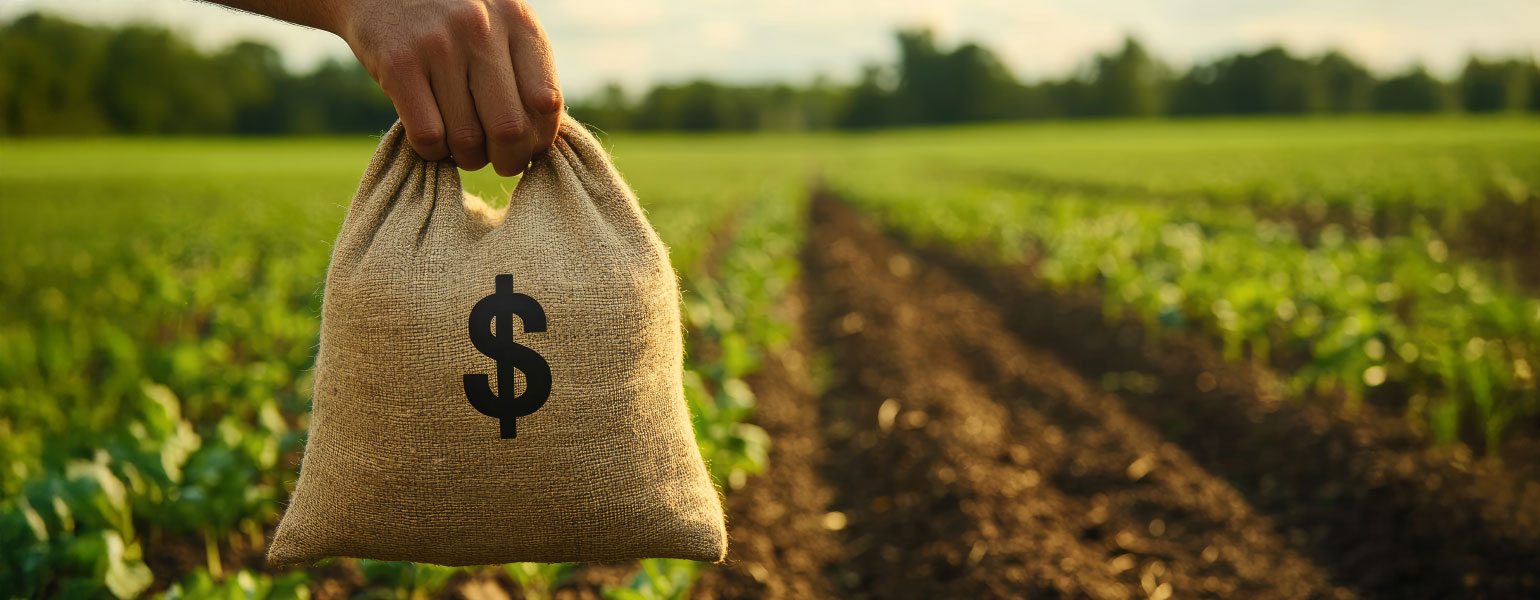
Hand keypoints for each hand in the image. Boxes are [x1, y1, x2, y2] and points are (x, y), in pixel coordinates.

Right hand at [335, 0, 562, 175]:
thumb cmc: (451, 19)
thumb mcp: (498, 25)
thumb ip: (523, 70)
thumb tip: (541, 140)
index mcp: (517, 20)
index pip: (547, 102)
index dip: (540, 138)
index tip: (527, 147)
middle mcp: (481, 28)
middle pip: (510, 128)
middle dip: (508, 160)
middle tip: (500, 162)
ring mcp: (438, 44)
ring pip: (467, 139)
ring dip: (468, 158)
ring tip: (464, 148)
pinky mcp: (398, 62)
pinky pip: (428, 136)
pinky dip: (433, 152)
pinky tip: (434, 140)